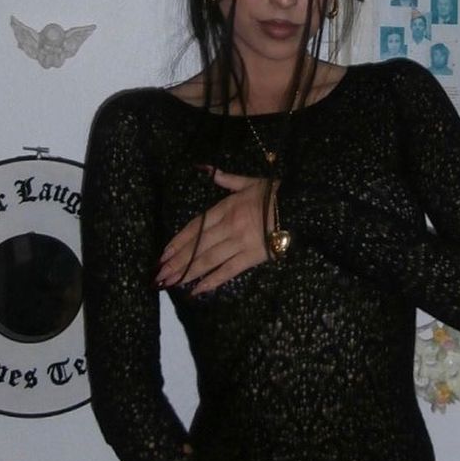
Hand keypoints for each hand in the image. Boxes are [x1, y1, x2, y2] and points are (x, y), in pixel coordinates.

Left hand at [156, 169, 273, 294]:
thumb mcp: (250, 182)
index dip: (178, 240)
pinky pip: (228, 271)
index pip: (196, 226)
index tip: (163, 252)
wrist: (299, 207)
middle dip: (176, 261)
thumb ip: (227, 179)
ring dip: (187, 272)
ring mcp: (239, 244)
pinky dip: (211, 281)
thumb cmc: (274, 193)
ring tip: (170, 282)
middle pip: (197, 246)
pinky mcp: (252, 258)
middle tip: (159, 274)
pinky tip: (196, 290)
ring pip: (208, 260)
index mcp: (226, 208)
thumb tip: (207, 169)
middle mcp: (228, 227)